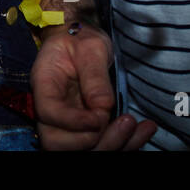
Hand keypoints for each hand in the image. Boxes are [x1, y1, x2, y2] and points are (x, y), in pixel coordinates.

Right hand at [32, 23, 154, 149]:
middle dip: (91, 141)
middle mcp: (51, 109)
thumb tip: (103, 107)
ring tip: (137, 126)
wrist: (81, 39)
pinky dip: (125, 144)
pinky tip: (144, 130)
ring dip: (112, 146)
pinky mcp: (85, 127)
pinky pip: (100, 145)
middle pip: (57, 143)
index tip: (100, 116)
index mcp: (45, 84)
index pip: (48, 113)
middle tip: (122, 122)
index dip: (73, 122)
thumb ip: (95, 76)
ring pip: (80, 150)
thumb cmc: (81, 39)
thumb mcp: (90, 47)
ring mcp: (67, 122)